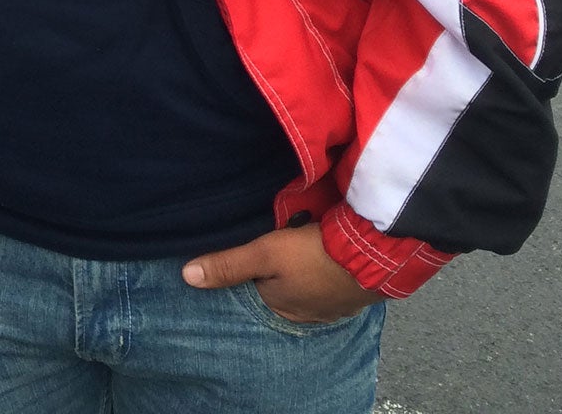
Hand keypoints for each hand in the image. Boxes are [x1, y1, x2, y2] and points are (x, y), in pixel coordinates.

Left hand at [183, 224, 382, 323]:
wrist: (375, 254)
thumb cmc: (314, 255)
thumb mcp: (265, 254)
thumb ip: (228, 265)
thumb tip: (186, 276)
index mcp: (282, 310)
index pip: (254, 291)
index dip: (247, 272)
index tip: (247, 253)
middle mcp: (307, 315)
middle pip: (280, 289)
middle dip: (274, 272)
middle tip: (273, 246)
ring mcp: (333, 306)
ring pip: (305, 285)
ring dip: (300, 269)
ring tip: (295, 247)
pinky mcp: (353, 292)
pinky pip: (328, 281)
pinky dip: (322, 269)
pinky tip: (321, 253)